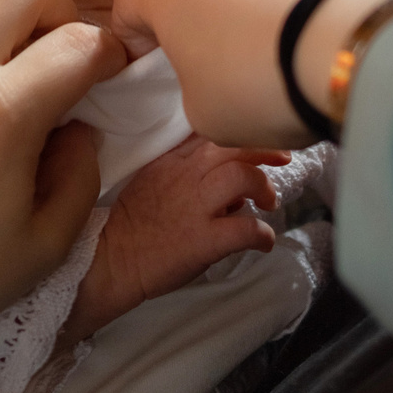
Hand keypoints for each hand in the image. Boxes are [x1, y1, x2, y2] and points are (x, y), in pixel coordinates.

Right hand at [62, 138, 285, 347]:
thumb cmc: (133, 225)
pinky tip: (263, 241)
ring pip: (241, 177)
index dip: (241, 132)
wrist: (111, 260)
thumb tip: (229, 188)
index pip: (211, 132)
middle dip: (264, 150)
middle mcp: (184, 176)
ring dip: (263, 187)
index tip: (260, 139)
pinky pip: (245, 229)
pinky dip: (262, 235)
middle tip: (282, 160)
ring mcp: (194, 207)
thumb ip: (187, 174)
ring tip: (268, 202)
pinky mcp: (203, 239)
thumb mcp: (153, 182)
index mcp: (171, 161)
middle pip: (233, 146)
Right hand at [117, 0, 392, 146]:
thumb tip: (213, 74)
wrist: (358, 45)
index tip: (148, 61)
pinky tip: (308, 17)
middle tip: (196, 33)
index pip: (125, 3)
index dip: (132, 36)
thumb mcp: (208, 116)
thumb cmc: (266, 83)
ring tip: (259, 23)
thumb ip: (193, 88)